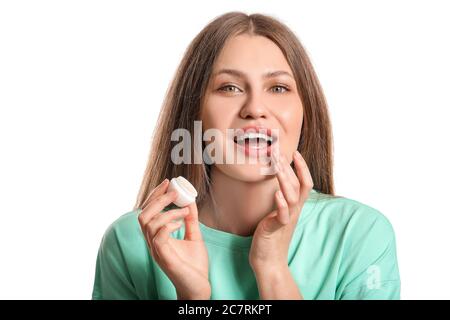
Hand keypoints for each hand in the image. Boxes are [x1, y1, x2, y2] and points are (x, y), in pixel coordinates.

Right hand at [138, 179, 210, 299]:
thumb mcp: (194, 236)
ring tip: (183, 210)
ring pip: (148, 224)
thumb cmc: (194, 265)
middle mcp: (153, 242)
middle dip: (157, 199)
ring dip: (166, 212)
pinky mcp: (164, 258)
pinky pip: (158, 237)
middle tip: (174, 191)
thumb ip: (190, 220)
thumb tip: (190, 201)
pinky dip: (168, 225)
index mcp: (157, 236)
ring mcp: (156, 250)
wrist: (199, 287)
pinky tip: (180, 223)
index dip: (155, 195)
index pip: (148, 211)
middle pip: (142, 215)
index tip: (167, 183)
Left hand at [249, 150, 313, 272]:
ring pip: (292, 197)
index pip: (304, 183)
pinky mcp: (275, 230)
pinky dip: (280, 204)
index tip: (295, 152)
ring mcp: (286, 220)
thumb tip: (278, 182)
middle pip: (298, 186)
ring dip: (285, 180)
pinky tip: (276, 193)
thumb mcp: (277, 213)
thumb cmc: (271, 236)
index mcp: (294, 207)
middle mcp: (294, 212)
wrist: (269, 261)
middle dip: (290, 168)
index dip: (302, 168)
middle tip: (279, 152)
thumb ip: (281, 199)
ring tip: (277, 166)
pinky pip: (282, 216)